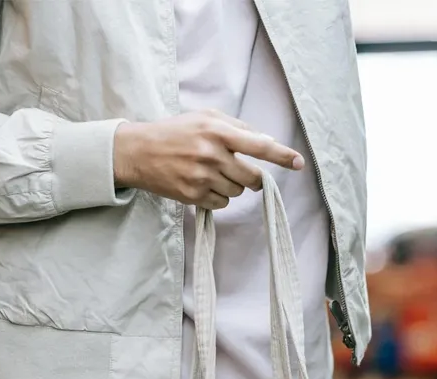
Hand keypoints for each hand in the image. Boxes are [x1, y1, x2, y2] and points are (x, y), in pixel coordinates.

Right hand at [113, 110, 303, 209]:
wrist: (137, 152)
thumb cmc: (175, 132)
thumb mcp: (205, 117)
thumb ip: (237, 127)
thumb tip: (267, 142)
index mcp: (217, 131)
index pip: (258, 145)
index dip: (282, 156)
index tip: (299, 163)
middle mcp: (211, 154)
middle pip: (252, 177)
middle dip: (253, 178)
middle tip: (242, 172)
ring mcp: (202, 177)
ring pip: (238, 192)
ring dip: (232, 186)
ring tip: (211, 173)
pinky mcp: (192, 195)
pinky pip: (222, 203)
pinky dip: (218, 197)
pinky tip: (202, 185)